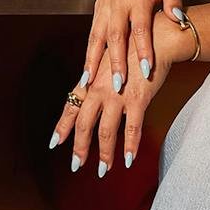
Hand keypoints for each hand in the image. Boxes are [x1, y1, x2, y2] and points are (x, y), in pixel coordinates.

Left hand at [51, 10, 194, 174]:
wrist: (155, 38)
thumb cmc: (131, 52)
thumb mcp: (107, 66)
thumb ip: (97, 83)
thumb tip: (86, 95)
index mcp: (90, 82)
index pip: (71, 107)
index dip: (62, 126)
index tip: (54, 142)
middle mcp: (98, 90)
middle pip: (84, 124)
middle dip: (80, 147)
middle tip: (76, 166)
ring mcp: (117, 95)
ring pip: (106, 131)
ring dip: (105, 154)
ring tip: (103, 171)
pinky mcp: (138, 99)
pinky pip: (131, 128)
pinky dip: (129, 146)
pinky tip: (128, 160)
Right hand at [84, 0, 182, 93]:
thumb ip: (173, 2)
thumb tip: (179, 21)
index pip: (140, 28)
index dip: (142, 50)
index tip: (146, 70)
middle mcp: (117, 5)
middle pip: (114, 37)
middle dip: (115, 63)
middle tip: (117, 85)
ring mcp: (104, 8)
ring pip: (96, 39)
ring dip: (92, 62)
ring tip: (89, 84)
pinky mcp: (97, 11)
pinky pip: (91, 36)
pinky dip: (87, 55)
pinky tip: (85, 73)